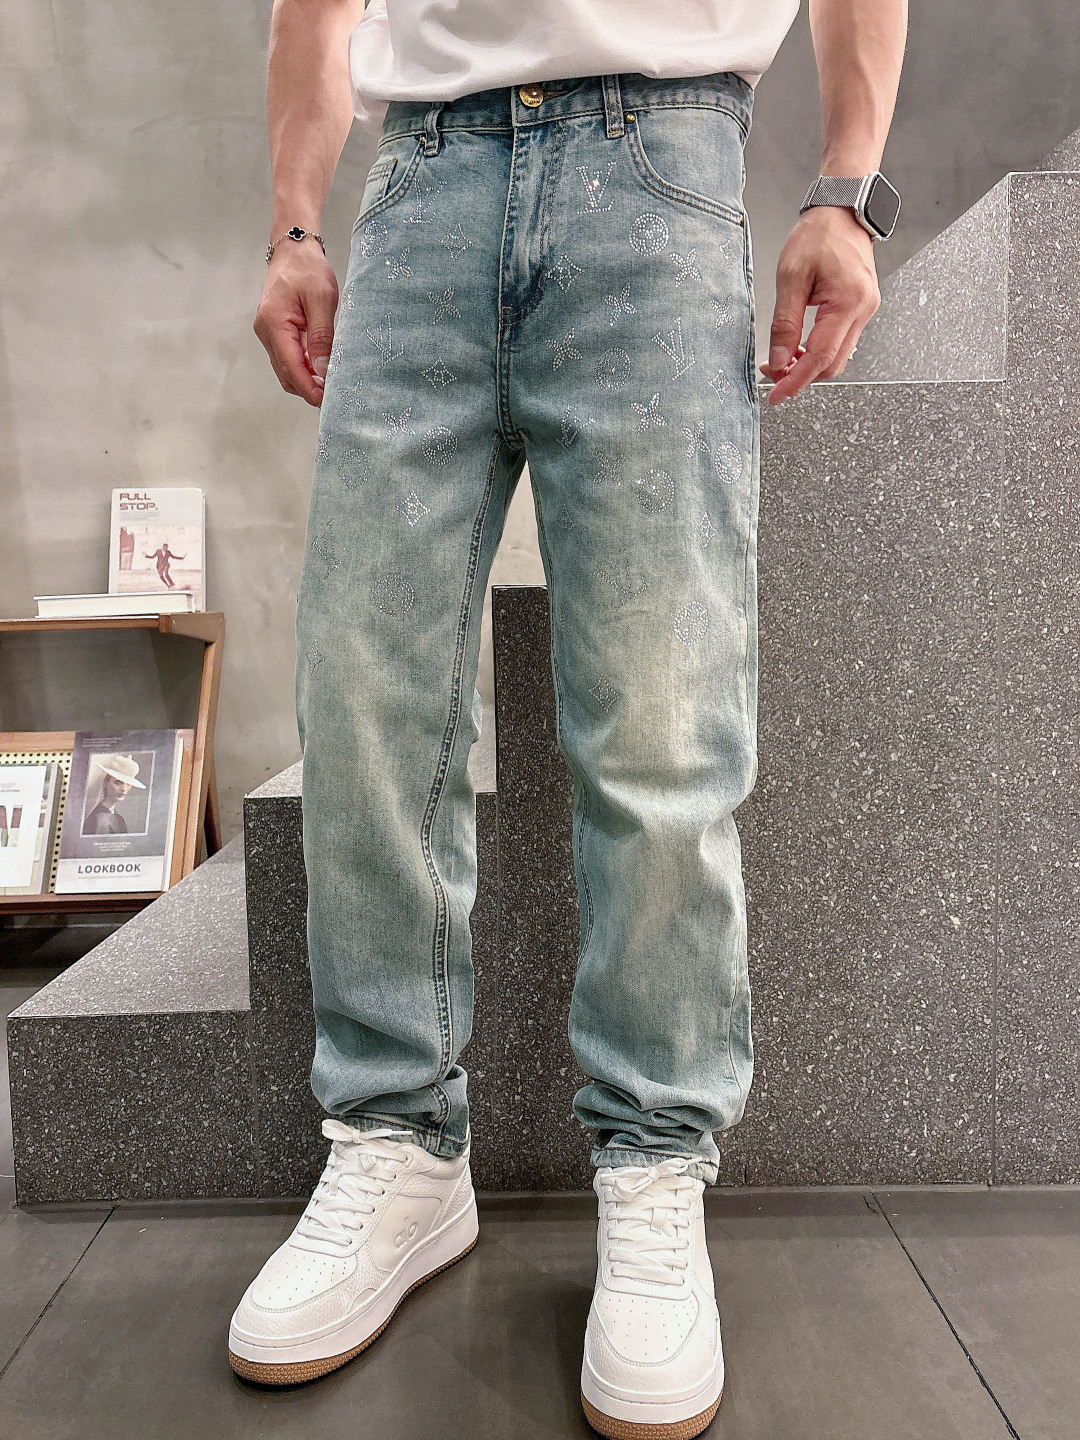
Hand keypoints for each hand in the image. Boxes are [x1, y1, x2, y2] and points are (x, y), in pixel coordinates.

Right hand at [253, 242, 338, 406]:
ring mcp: (269, 332)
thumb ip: (322, 337)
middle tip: (334, 396)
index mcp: (274, 324)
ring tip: (331, 384)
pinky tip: (322, 368)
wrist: (293, 248)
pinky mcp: (276, 331)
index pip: (290, 368)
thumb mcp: (321, 300)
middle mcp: (266, 332)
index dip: (308, 389)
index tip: (326, 401)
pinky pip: (289, 357)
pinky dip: (304, 367)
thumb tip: (324, 370)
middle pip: (286, 374)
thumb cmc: (307, 269)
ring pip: (286, 368)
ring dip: (307, 379)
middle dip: (308, 388)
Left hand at [759, 206, 879, 404]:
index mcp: (848, 302)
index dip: (796, 381)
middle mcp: (864, 310)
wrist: (841, 211)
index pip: (821, 357)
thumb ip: (784, 324)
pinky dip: (819, 351)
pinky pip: (841, 342)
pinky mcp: (861, 309)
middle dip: (801, 375)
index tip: (776, 396)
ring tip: (782, 358)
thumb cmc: (818, 235)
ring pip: (838, 357)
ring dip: (809, 365)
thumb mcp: (791, 278)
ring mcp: (866, 310)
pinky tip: (799, 346)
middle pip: (832, 364)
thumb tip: (779, 360)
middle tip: (772, 372)